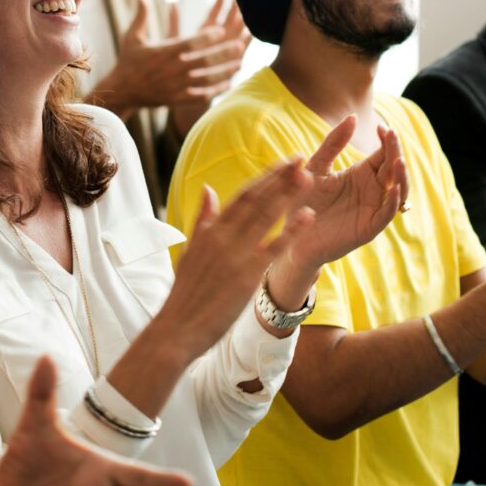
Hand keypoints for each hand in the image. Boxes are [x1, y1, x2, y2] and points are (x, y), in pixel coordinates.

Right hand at [91, 0, 247, 118]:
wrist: (123, 91)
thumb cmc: (129, 61)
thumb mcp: (132, 37)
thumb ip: (141, 16)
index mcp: (163, 53)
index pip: (190, 43)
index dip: (206, 37)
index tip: (221, 30)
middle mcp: (172, 70)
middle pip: (203, 61)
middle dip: (222, 53)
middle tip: (239, 44)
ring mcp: (175, 86)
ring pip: (205, 79)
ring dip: (224, 71)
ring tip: (239, 63)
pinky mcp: (177, 99)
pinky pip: (201, 95)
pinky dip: (216, 90)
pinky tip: (228, 83)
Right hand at [157, 159, 314, 358]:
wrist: (176, 327)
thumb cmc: (184, 293)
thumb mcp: (190, 250)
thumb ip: (203, 219)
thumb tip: (208, 188)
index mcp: (209, 230)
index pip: (242, 195)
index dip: (266, 177)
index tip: (284, 163)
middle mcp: (221, 236)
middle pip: (256, 200)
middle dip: (280, 177)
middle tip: (302, 158)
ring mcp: (234, 255)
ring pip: (265, 217)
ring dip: (288, 195)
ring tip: (309, 176)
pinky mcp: (245, 275)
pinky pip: (273, 248)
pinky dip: (291, 230)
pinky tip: (308, 215)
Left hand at [285, 116, 407, 273]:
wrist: (292, 234)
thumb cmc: (303, 199)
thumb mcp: (316, 167)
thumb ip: (333, 144)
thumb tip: (352, 117)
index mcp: (362, 174)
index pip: (383, 153)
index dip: (387, 140)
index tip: (383, 127)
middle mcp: (372, 190)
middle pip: (393, 168)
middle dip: (395, 152)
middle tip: (391, 135)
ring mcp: (373, 208)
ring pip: (398, 190)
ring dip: (401, 176)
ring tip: (398, 160)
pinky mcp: (368, 227)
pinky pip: (386, 214)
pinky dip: (392, 201)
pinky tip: (393, 188)